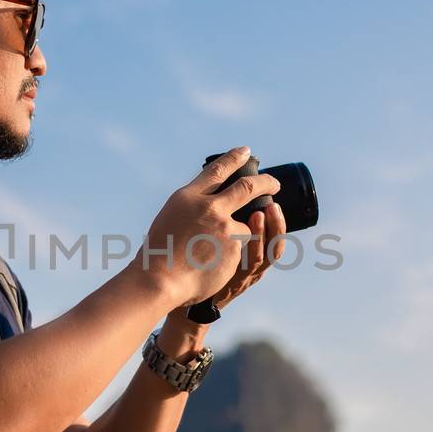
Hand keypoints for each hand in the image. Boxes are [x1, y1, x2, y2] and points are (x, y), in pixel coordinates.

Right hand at [137, 146, 281, 309]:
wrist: (160, 279)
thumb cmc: (158, 252)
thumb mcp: (171, 217)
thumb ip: (194, 207)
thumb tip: (213, 202)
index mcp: (188, 197)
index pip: (217, 170)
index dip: (234, 158)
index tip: (245, 151)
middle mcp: (210, 207)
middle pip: (247, 187)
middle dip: (265, 182)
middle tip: (274, 182)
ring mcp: (225, 227)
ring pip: (245, 226)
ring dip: (237, 238)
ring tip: (213, 252)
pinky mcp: (235, 247)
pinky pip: (242, 249)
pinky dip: (231, 256)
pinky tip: (211, 265)